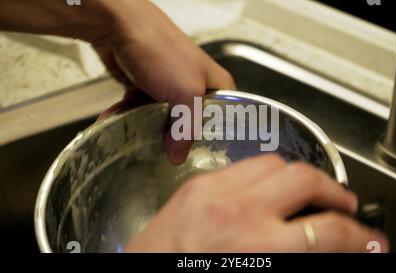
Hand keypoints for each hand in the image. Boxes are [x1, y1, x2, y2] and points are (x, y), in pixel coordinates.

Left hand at [0, 0, 234, 164]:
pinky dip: (128, 117)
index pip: (225, 123)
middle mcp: (197, 89)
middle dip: (175, 141)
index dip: (215, 143)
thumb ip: (186, 128)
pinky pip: (141, 111)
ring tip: (131, 141)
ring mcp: (171, 88)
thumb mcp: (185, 91)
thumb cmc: (161, 51)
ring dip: (145, 129)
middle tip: (165, 159)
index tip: (201, 162)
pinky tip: (115, 122)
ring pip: (163, 120)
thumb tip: (177, 159)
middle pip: (192, 126)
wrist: (118, 24)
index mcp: (217, 87)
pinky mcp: (148, 88)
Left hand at [126, 154, 388, 252]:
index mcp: (258, 248)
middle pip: (306, 180)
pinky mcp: (197, 184)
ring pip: (275, 162)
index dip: (361, 237)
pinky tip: (267, 187)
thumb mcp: (257, 272)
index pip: (329, 232)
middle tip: (345, 205)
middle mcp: (239, 212)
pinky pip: (242, 166)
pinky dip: (264, 173)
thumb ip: (293, 255)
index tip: (370, 240)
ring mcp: (215, 192)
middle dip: (335, 191)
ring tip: (308, 189)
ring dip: (300, 174)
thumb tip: (322, 247)